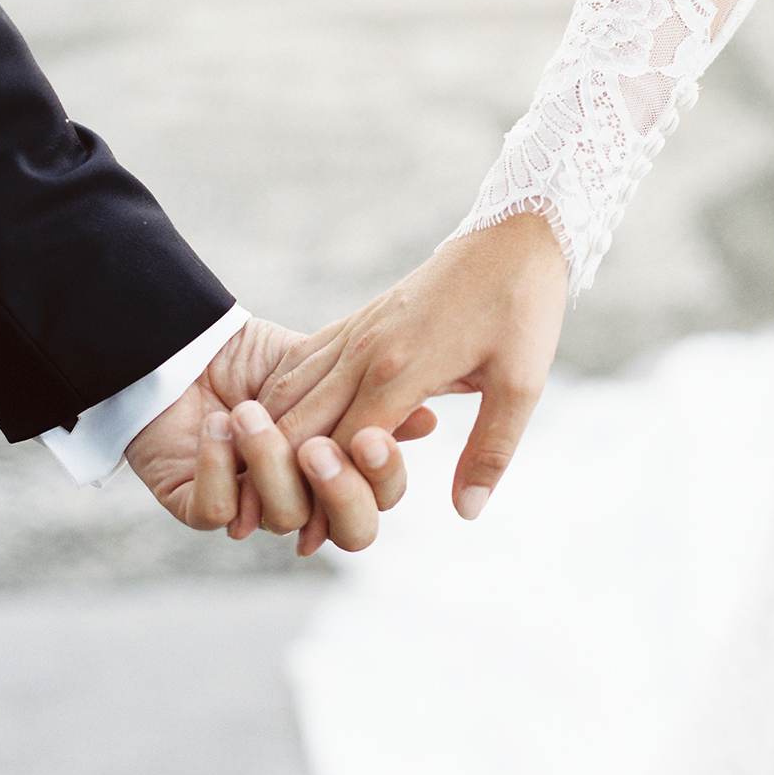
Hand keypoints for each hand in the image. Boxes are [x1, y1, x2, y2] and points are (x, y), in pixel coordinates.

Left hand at [127, 315, 429, 551]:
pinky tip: (216, 425)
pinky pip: (219, 511)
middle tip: (318, 451)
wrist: (186, 345)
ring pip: (283, 517)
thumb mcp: (322, 368)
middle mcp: (305, 497)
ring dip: (267, 461)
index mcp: (340, 467)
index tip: (372, 438)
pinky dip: (219, 466)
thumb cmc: (257, 359)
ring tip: (249, 411)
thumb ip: (371, 397)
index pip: (381, 496)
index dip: (383, 476)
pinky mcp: (198, 506)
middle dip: (340, 495)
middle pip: (350, 533)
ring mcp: (253, 508)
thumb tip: (428, 419)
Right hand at [258, 214, 567, 535]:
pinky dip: (282, 396)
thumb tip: (466, 511)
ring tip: (250, 483)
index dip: (320, 496)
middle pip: (302, 421)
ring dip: (269, 437)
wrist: (515, 234)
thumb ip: (490, 450)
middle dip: (276, 474)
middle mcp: (367, 350)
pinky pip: (307, 360)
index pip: (342, 447)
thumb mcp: (521, 384)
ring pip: (294, 390)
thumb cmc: (523, 308)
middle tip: (251, 522)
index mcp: (401, 371)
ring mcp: (360, 330)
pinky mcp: (362, 318)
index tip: (304, 540)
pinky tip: (271, 421)